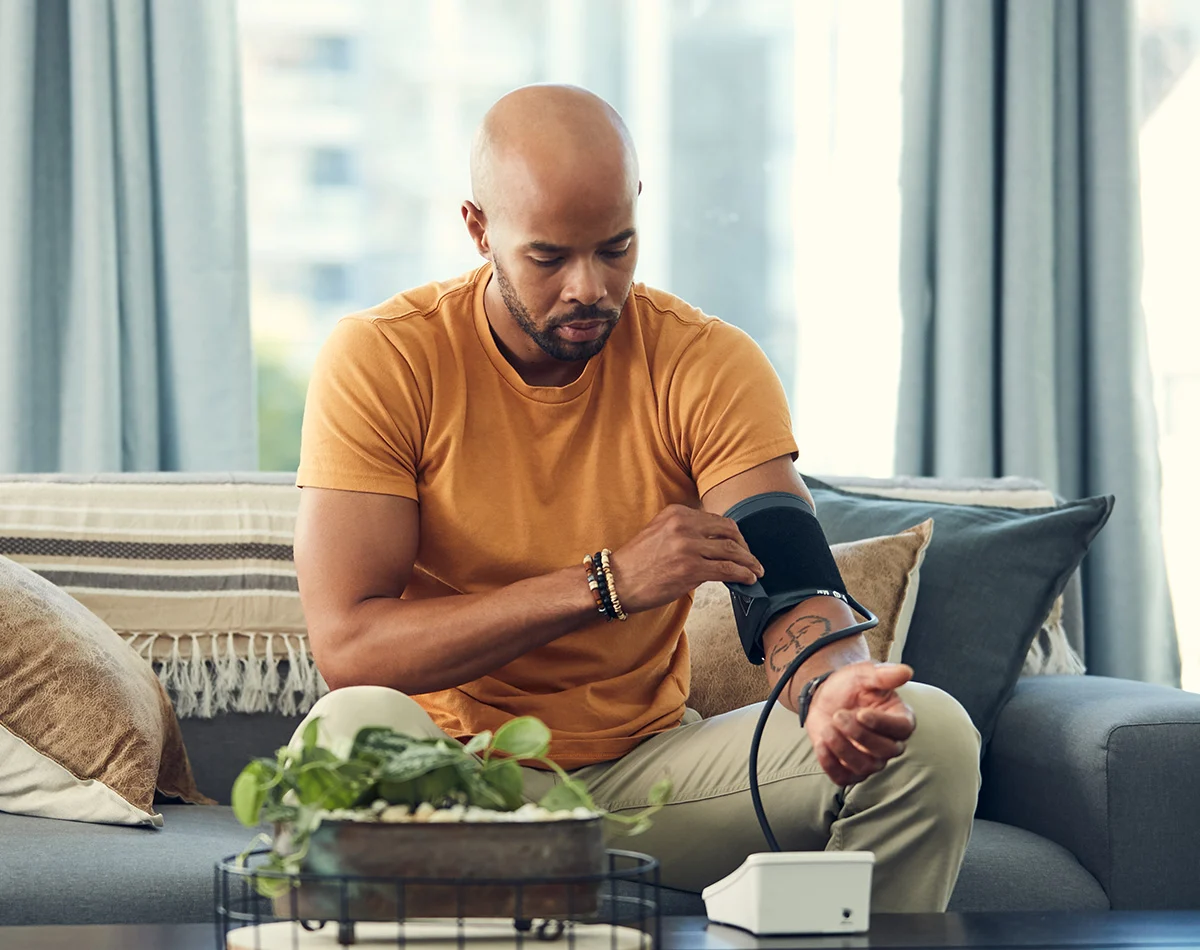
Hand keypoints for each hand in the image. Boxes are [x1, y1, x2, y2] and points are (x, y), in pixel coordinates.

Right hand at [608, 505, 763, 612]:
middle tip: (750, 559)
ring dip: (749, 562)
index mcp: (677, 512)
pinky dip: (743, 574)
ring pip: (732, 551)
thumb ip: (685, 530)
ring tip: (756, 570)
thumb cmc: (637, 562)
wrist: (617, 581)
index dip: (733, 534)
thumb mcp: (660, 532)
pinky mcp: (691, 569)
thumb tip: (714, 543)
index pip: (716, 520)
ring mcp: (688, 547)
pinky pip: (728, 570)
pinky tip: (749, 579)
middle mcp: (684, 525)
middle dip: (745, 546)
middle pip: (729, 531)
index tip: (740, 545)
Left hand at [803, 661, 915, 785]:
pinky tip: (820, 743)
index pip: (902, 729)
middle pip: (885, 751)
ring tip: (827, 727)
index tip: (861, 713)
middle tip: (838, 715)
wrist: (824, 697)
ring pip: (865, 767)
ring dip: (842, 748)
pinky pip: (843, 779)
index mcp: (899, 718)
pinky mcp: (849, 770)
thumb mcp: (863, 674)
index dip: (883, 724)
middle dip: (859, 735)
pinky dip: (830, 764)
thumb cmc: (850, 686)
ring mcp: (870, 760)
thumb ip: (883, 674)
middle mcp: (889, 743)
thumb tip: (906, 671)